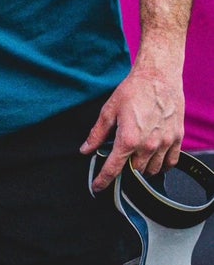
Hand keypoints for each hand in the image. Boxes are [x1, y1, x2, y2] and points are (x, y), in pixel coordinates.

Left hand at [82, 46, 185, 189]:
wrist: (159, 76)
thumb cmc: (133, 90)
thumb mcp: (109, 111)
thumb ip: (97, 134)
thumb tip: (85, 150)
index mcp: (128, 139)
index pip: (114, 169)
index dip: (104, 181)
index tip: (98, 188)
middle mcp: (148, 145)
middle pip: (135, 172)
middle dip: (125, 171)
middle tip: (120, 163)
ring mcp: (165, 143)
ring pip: (153, 170)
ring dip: (143, 169)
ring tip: (136, 160)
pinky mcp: (177, 138)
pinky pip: (171, 162)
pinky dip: (162, 165)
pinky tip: (154, 160)